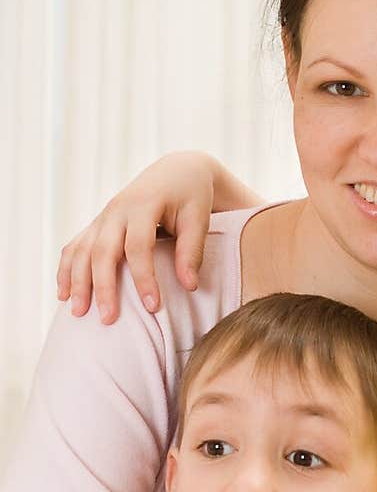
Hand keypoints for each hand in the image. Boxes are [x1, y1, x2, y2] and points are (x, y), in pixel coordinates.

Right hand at [56, 152, 216, 323]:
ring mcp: (103, 217)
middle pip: (103, 251)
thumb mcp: (198, 219)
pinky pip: (74, 247)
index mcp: (143, 205)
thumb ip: (191, 251)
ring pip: (82, 250)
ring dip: (77, 282)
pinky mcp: (97, 224)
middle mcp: (116, 210)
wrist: (176, 171)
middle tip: (108, 320)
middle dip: (103, 287)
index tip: (154, 307)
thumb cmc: (191, 197)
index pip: (139, 246)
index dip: (144, 277)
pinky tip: (63, 294)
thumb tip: (189, 287)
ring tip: (78, 313)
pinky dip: (66, 270)